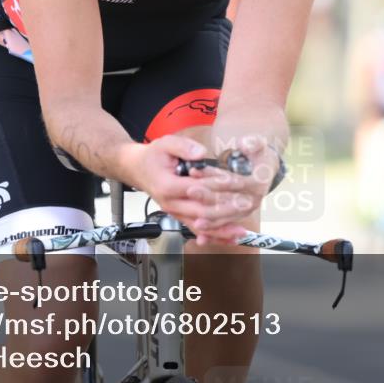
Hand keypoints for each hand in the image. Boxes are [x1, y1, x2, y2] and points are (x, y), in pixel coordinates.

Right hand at [122, 136, 248, 242]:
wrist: (138, 169)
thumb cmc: (153, 156)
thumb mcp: (166, 143)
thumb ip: (183, 147)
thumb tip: (201, 153)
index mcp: (168, 186)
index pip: (197, 189)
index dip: (217, 186)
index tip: (236, 183)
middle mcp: (171, 204)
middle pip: (201, 212)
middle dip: (225, 210)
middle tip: (245, 206)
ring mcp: (175, 213)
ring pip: (200, 226)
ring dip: (221, 230)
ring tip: (241, 232)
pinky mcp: (179, 216)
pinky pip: (197, 229)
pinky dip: (213, 235)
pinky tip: (229, 239)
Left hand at [186, 135, 279, 239]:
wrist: (264, 168)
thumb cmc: (258, 154)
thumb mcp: (259, 144)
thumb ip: (253, 142)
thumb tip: (244, 144)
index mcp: (258, 183)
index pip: (234, 182)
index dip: (215, 178)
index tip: (196, 172)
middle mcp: (254, 199)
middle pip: (229, 203)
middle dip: (208, 198)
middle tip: (190, 191)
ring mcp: (246, 210)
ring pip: (226, 217)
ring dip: (210, 219)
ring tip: (194, 220)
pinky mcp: (238, 216)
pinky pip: (225, 225)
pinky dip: (213, 231)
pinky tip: (200, 236)